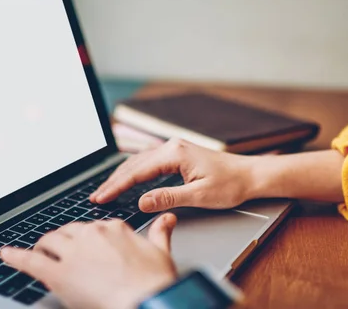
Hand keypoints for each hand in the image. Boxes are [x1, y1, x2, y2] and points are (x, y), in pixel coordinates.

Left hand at [0, 214, 177, 308]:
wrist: (145, 301)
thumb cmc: (154, 283)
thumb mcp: (161, 252)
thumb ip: (160, 232)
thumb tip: (167, 217)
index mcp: (113, 229)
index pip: (93, 227)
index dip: (87, 239)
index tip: (86, 247)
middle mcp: (91, 235)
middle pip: (68, 232)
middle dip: (63, 242)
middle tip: (61, 252)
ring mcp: (72, 253)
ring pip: (48, 241)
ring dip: (42, 247)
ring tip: (37, 252)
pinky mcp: (57, 273)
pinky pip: (29, 260)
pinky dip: (15, 257)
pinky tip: (6, 255)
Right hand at [91, 139, 259, 211]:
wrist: (251, 175)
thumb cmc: (231, 184)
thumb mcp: (199, 196)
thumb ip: (168, 198)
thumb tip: (141, 201)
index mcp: (175, 153)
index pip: (137, 171)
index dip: (116, 186)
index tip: (100, 197)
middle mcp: (172, 146)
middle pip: (134, 164)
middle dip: (113, 181)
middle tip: (96, 196)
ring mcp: (175, 149)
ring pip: (140, 162)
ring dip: (121, 176)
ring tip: (105, 189)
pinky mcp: (178, 154)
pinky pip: (149, 162)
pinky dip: (134, 172)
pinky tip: (127, 180)